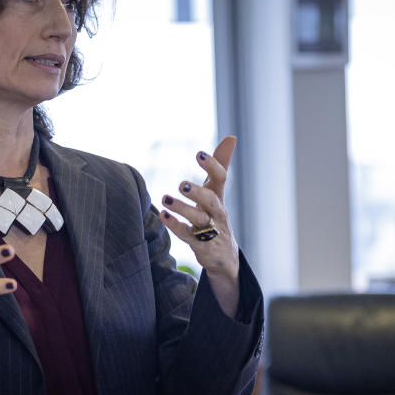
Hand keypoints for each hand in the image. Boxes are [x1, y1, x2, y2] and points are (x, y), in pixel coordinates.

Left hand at [160, 137, 240, 314]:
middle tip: (182, 184)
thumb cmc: (216, 215)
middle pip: (211, 201)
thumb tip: (231, 138)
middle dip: (198, 192)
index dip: (212, 166)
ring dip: (183, 209)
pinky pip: (187, 235)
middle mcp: (216, 212)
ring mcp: (210, 230)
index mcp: (219, 196)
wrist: (224, 256)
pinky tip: (163, 215)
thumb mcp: (218, 190)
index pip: (220, 178)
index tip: (199, 154)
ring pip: (199, 219)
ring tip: (165, 199)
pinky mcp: (200, 245)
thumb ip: (221, 164)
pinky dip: (175, 225)